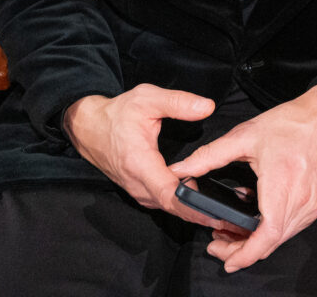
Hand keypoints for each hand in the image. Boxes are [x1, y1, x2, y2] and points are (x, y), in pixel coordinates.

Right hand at [63, 86, 217, 221]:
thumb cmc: (116, 114)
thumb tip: (207, 107)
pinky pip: (161, 202)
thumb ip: (178, 103)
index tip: (213, 212)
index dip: (192, 205)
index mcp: (140, 163)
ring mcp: (136, 190)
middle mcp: (137, 183)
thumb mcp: (147, 98)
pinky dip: (179, 205)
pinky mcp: (138, 190)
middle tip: (228, 217)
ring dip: (190, 211)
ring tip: (219, 212)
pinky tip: (199, 201)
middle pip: (171, 206)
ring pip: (167, 207)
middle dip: (199, 213)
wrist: (88, 127)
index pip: (169, 194)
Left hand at [168, 85, 316, 271]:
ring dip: (255, 242)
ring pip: (280, 239)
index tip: (226, 261)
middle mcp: (301, 202)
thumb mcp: (246, 135)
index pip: (266, 235)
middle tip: (217, 243)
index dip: (245, 254)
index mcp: (282, 185)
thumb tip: (181, 168)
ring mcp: (311, 207)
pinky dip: (270, 231)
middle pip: (270, 243)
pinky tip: (254, 217)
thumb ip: (210, 155)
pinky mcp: (316, 205)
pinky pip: (291, 228)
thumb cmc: (292, 123)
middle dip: (241, 250)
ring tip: (230, 231)